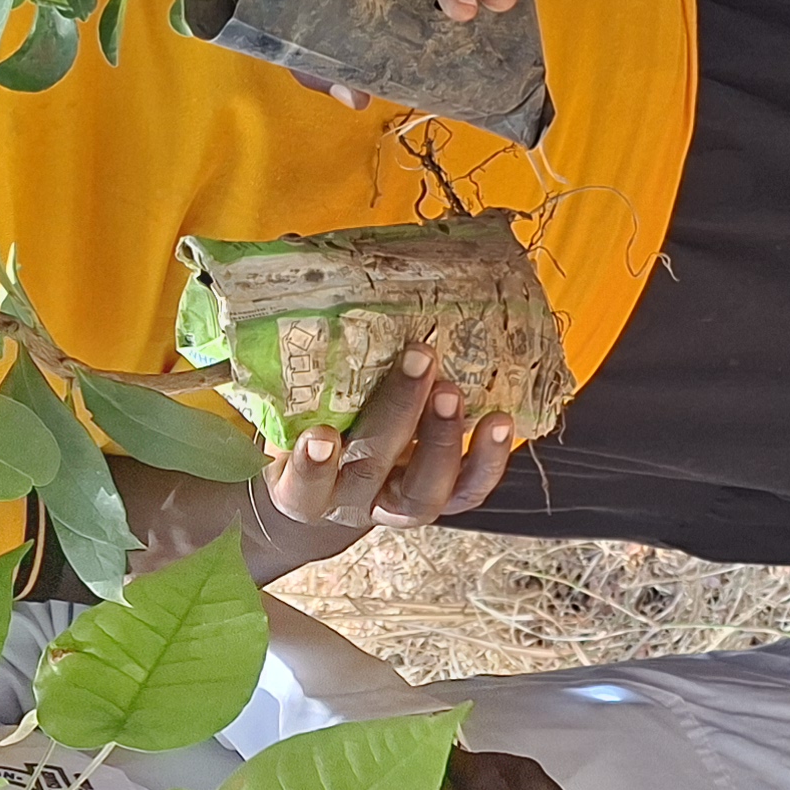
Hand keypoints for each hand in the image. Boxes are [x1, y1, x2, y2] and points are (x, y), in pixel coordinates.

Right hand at [250, 345, 519, 573]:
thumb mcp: (289, 410)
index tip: (322, 434)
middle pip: (372, 469)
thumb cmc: (306, 430)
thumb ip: (296, 371)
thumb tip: (303, 283)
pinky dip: (488, 459)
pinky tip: (500, 421)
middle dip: (398, 414)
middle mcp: (352, 503)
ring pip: (426, 491)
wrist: (334, 486)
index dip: (312, 465)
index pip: (303, 487)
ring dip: (443, 437)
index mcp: (302, 491)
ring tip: (454, 389)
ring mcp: (399, 506)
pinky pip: (468, 491)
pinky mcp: (441, 499)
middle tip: (419, 360)